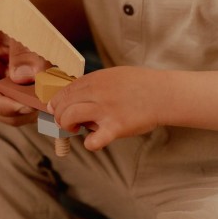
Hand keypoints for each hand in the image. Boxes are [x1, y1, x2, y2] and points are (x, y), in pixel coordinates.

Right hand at [0, 26, 46, 125]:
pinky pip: (19, 109)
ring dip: (32, 108)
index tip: (32, 106)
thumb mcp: (25, 30)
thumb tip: (24, 77)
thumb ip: (25, 51)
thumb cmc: (24, 20)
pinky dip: (35, 105)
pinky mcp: (5, 95)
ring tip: (51, 93)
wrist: (33, 20)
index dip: (9, 106)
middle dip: (24, 109)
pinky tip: (47, 93)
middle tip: (49, 100)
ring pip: (11, 115)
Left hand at [48, 67, 165, 150]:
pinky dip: (90, 143)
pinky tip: (93, 140)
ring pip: (69, 117)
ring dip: (66, 125)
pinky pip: (94, 140)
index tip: (54, 109)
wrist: (163, 93)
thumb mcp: (113, 75)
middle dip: (59, 115)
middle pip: (63, 104)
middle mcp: (97, 93)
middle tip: (66, 122)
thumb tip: (76, 95)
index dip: (56, 101)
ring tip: (75, 129)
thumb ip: (94, 83)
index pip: (65, 90)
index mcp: (96, 79)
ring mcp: (106, 110)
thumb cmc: (140, 84)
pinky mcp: (117, 127)